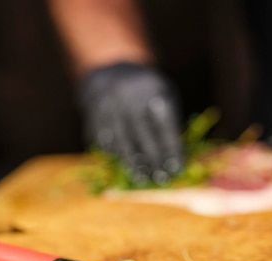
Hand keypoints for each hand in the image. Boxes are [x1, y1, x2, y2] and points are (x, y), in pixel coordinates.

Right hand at [79, 62, 183, 183]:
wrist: (111, 69)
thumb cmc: (148, 90)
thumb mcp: (165, 94)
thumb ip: (171, 121)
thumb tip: (178, 157)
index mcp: (152, 91)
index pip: (164, 126)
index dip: (171, 149)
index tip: (177, 168)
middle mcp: (128, 98)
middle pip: (143, 136)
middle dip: (154, 160)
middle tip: (162, 179)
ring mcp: (108, 107)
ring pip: (122, 142)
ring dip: (133, 164)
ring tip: (143, 179)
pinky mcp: (94, 116)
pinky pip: (105, 141)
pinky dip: (116, 157)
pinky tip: (125, 169)